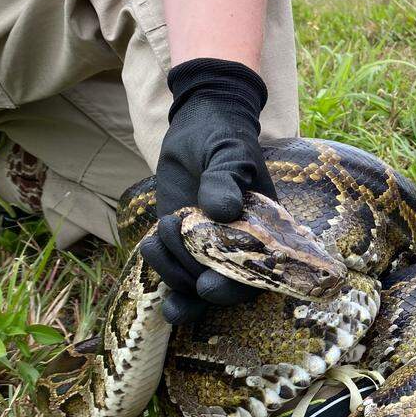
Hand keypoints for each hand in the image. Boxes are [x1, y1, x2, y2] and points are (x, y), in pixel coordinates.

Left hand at [139, 58, 276, 324]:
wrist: (198, 128)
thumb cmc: (224, 138)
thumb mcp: (229, 153)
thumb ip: (226, 179)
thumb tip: (224, 211)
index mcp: (263, 233)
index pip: (257, 275)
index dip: (235, 288)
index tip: (208, 286)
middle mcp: (239, 248)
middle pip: (223, 288)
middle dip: (197, 285)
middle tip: (180, 265)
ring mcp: (208, 250)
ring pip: (194, 285)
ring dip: (173, 271)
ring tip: (159, 235)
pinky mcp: (181, 245)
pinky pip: (172, 272)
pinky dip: (160, 270)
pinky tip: (151, 246)